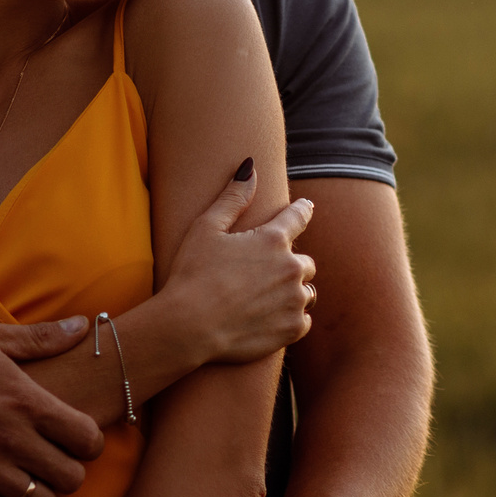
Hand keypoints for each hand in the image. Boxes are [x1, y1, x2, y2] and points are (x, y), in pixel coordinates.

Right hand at [0, 318, 104, 496]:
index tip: (72, 438)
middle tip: (49, 461)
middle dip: (67, 471)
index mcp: (26, 401)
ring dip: (38, 494)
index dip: (88, 443)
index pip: (89, 440)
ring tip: (24, 479)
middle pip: (73, 478)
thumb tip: (84, 324)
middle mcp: (12, 439)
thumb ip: (40, 337)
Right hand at [165, 168, 316, 364]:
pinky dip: (291, 319)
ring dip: (293, 293)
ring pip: (306, 293)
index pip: (298, 217)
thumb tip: (250, 167)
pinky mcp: (292, 328)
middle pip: (305, 262)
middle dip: (290, 264)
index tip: (306, 207)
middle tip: (266, 274)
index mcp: (273, 239)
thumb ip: (232, 197)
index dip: (302, 211)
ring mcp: (294, 300)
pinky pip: (303, 320)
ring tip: (267, 299)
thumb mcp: (206, 228)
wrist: (189, 327)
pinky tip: (269, 319)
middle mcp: (291, 268)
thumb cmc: (192, 274)